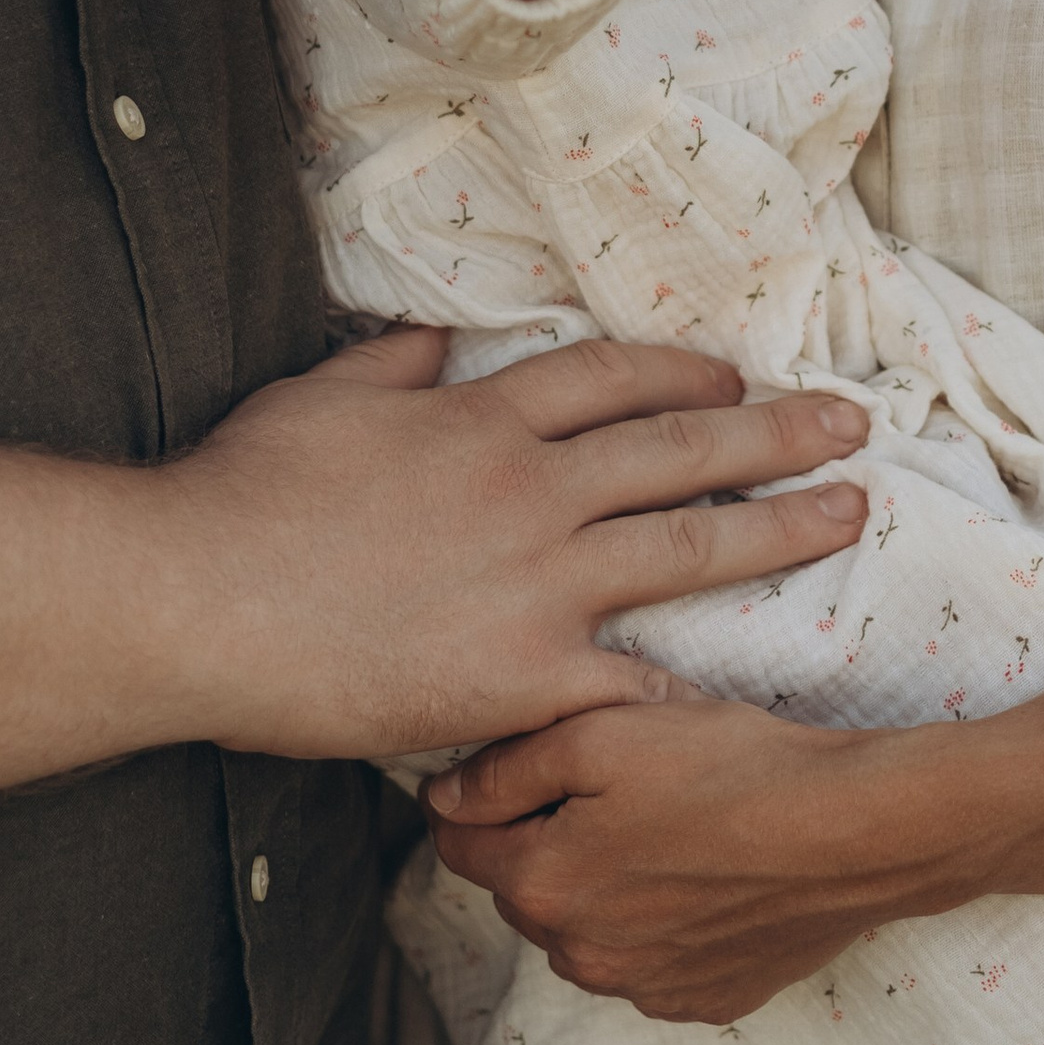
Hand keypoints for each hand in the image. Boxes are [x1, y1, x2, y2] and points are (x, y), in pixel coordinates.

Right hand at [158, 328, 872, 765]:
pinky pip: (629, 686)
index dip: (680, 370)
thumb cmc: (239, 494)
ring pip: (687, 545)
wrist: (194, 598)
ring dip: (780, 527)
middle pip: (679, 445)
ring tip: (849, 514)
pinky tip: (748, 701)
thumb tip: (435, 343)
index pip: (610, 378)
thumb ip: (392, 366)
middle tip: (849, 423)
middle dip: (775, 431)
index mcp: (481, 419)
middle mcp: (529, 489)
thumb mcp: (319, 396)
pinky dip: (690, 693)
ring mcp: (534, 583)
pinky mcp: (519, 676)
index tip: (731, 371)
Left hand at [424, 693, 944, 1020]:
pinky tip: (703, 874)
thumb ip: (507, 770)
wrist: (852, 831)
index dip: (478, 796)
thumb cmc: (729, 767)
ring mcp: (645, 989)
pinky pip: (651, 962)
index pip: (462, 844)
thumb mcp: (601, 734)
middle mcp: (581, 956)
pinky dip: (660, 924)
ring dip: (600, 887)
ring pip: (587, 930)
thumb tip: (442, 798)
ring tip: (663, 827)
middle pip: (526, 890)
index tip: (510, 765)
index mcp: (542, 886)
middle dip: (543, 841)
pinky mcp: (704, 1001)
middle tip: (605, 786)